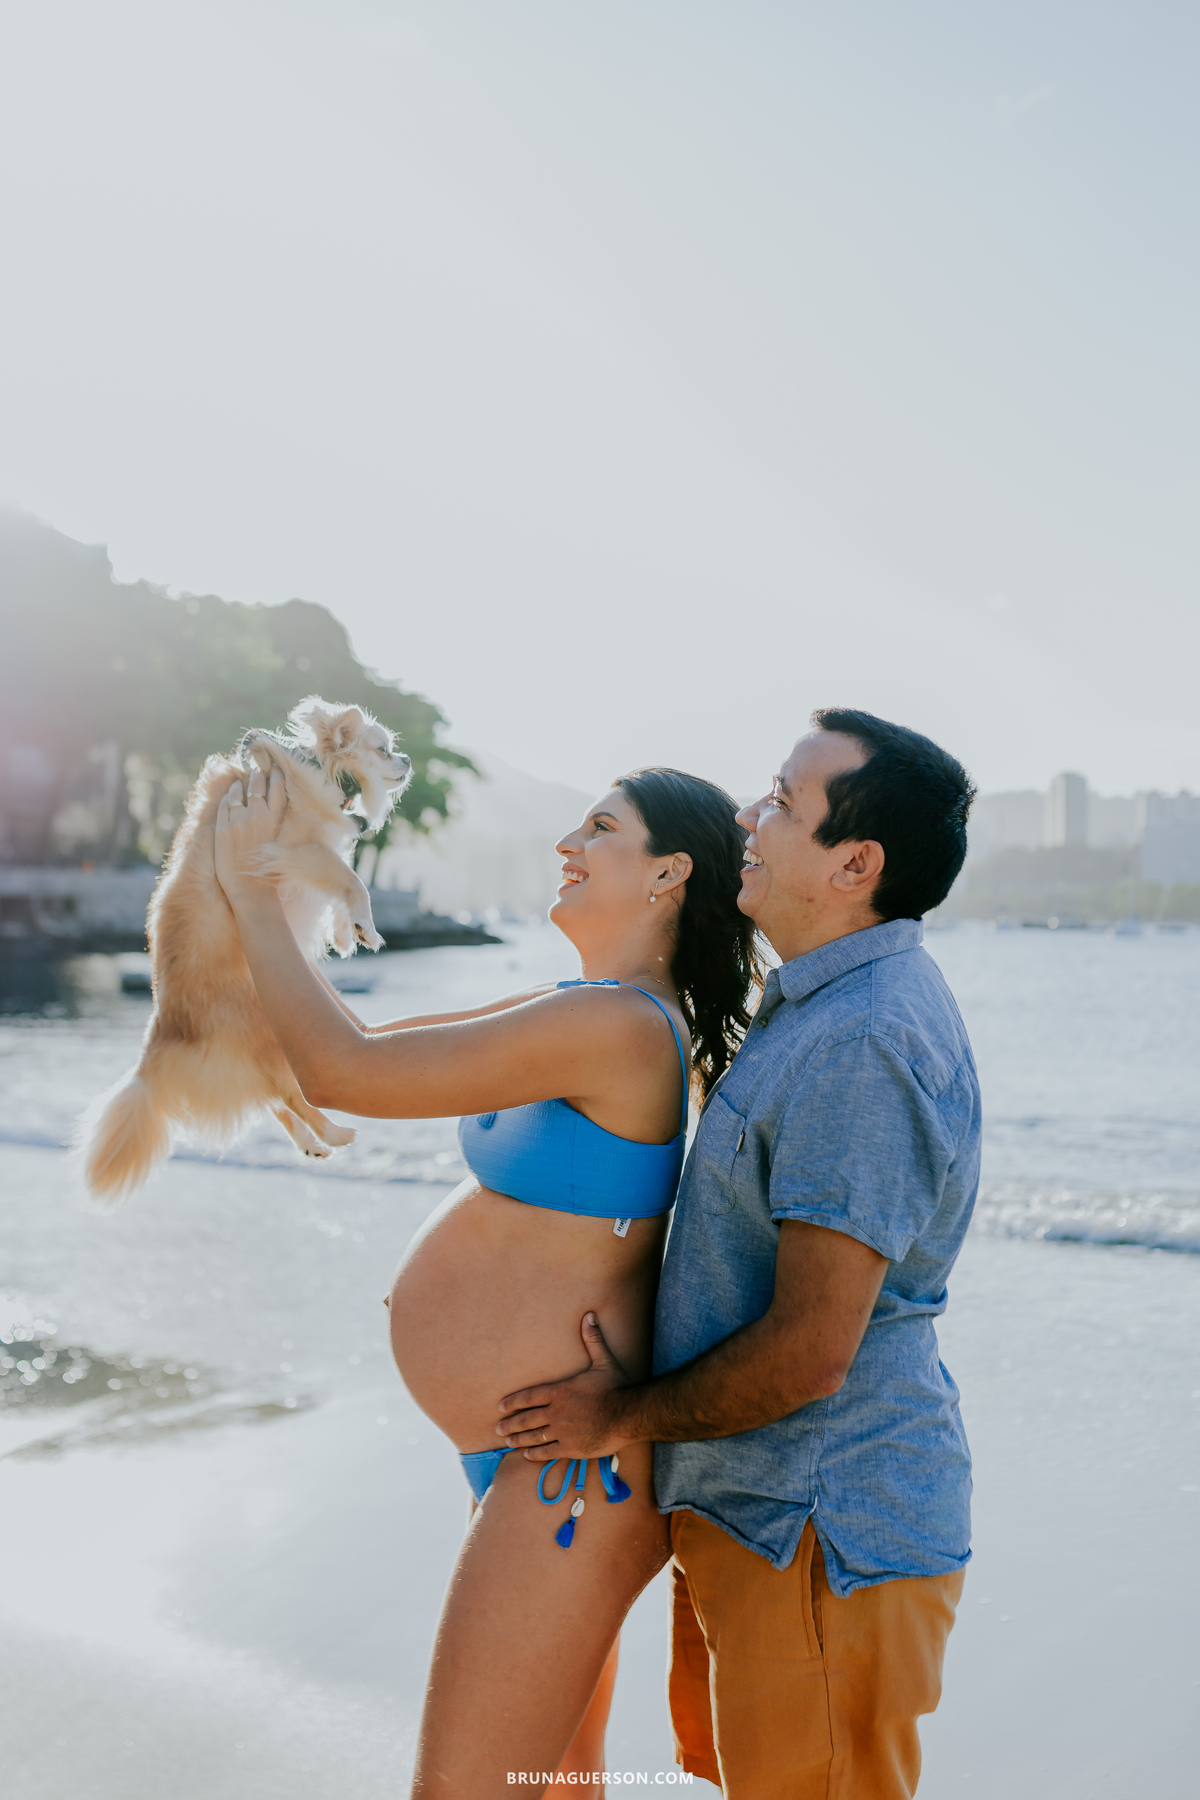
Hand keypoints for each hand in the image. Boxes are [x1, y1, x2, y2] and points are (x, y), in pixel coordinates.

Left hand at [214, 758, 286, 902]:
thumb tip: (275, 808)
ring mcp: (238, 819)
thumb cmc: (270, 871)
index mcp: (276, 819)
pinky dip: (227, 797)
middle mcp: (258, 814)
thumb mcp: (282, 842)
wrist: (250, 889)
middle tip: (257, 770)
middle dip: (257, 774)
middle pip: (258, 783)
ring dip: (240, 784)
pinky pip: (224, 803)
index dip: (276, 773)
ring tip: (241, 781)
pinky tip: (229, 796)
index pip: (278, 786)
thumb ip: (277, 822)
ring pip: (238, 790)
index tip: (275, 767)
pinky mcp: (222, 827)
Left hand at [497, 1312, 634, 1459]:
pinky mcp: (571, 1448)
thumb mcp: (603, 1361)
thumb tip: (589, 1315)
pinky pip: (547, 1452)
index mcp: (560, 1391)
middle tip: (497, 1428)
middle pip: (526, 1418)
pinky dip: (535, 1454)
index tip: (501, 1407)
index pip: (529, 1396)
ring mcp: (562, 1431)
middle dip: (510, 1423)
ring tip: (507, 1441)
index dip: (513, 1402)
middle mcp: (556, 1412)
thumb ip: (593, 1340)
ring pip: (534, 1437)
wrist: (628, 1415)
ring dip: (518, 1439)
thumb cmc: (616, 1387)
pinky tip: (526, 1455)